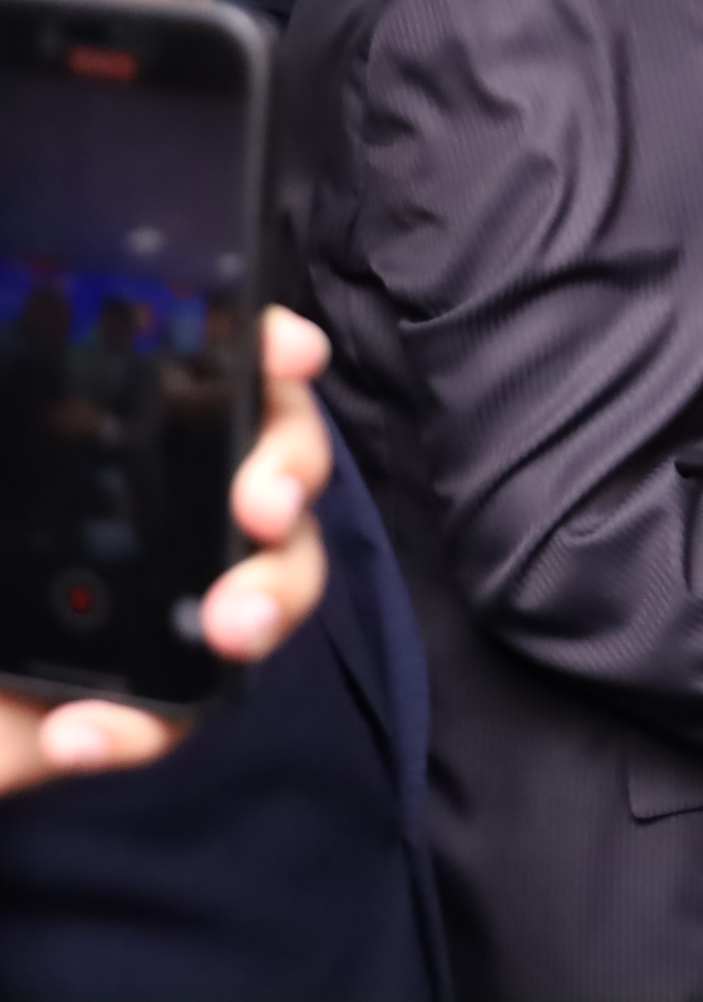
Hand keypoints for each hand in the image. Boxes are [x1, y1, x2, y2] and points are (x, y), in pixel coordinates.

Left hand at [0, 308, 332, 797]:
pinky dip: (144, 728)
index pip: (214, 376)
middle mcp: (153, 509)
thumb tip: (42, 381)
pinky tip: (79, 729)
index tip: (292, 354)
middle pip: (273, 471)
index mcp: (100, 439)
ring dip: (271, 597)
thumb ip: (2, 416)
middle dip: (292, 475)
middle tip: (263, 507)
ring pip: (271, 584)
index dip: (271, 354)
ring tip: (230, 629)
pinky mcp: (136, 704)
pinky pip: (184, 713)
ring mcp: (159, 604)